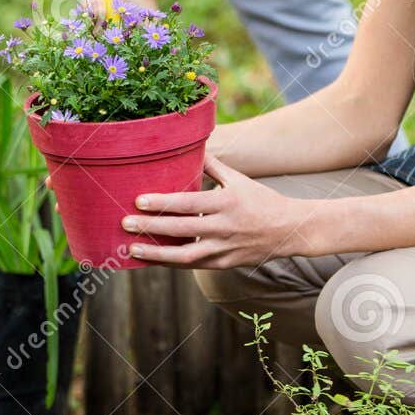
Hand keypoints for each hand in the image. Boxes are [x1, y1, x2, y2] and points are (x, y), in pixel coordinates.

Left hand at [119, 157, 304, 268]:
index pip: (188, 203)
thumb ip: (215, 167)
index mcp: (226, 202)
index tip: (138, 200)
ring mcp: (224, 248)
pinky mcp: (224, 263)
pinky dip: (172, 263)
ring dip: (156, 253)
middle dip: (150, 227)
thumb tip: (194, 148)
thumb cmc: (262, 200)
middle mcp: (224, 227)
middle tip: (125, 223)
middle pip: (181, 229)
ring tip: (133, 248)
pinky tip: (155, 259)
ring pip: (185, 255)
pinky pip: (194, 265)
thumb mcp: (240, 180)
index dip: (162, 203)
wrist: (289, 230)